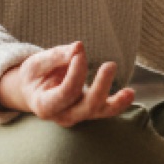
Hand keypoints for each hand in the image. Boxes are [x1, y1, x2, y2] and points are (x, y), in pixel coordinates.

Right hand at [0, 41, 135, 124]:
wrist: (33, 90)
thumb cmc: (35, 75)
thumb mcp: (37, 63)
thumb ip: (57, 56)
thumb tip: (79, 47)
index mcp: (45, 105)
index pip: (66, 92)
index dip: (76, 72)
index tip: (79, 51)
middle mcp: (63, 115)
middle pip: (86, 107)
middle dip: (100, 87)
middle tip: (110, 64)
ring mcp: (78, 116)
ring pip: (99, 112)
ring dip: (116, 103)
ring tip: (130, 92)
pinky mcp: (89, 111)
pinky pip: (106, 110)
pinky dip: (119, 103)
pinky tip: (130, 94)